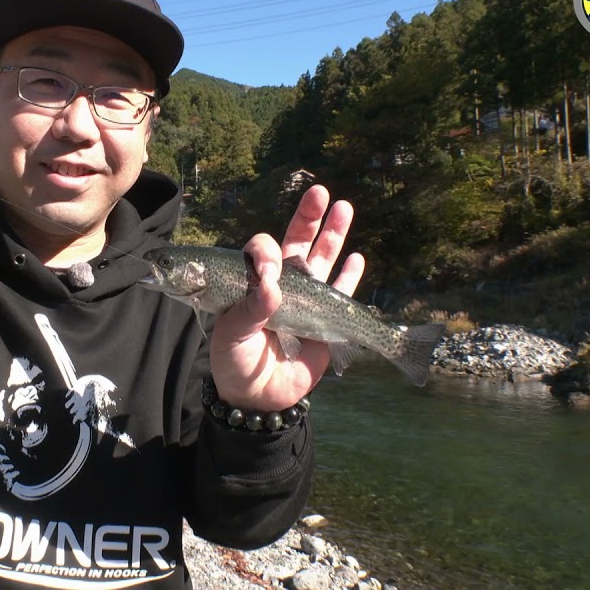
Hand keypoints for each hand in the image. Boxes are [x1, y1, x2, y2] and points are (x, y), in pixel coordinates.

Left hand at [208, 185, 364, 411]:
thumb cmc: (235, 362)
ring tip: (345, 207)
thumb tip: (272, 283)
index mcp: (252, 282)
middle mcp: (281, 285)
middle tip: (321, 192)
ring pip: (324, 261)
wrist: (257, 397)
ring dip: (335, 235)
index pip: (262, 251)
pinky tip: (357, 258)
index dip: (265, 251)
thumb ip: (251, 308)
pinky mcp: (326, 322)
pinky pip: (342, 295)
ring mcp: (306, 301)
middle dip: (309, 217)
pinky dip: (350, 276)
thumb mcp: (232, 335)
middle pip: (297, 242)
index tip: (266, 266)